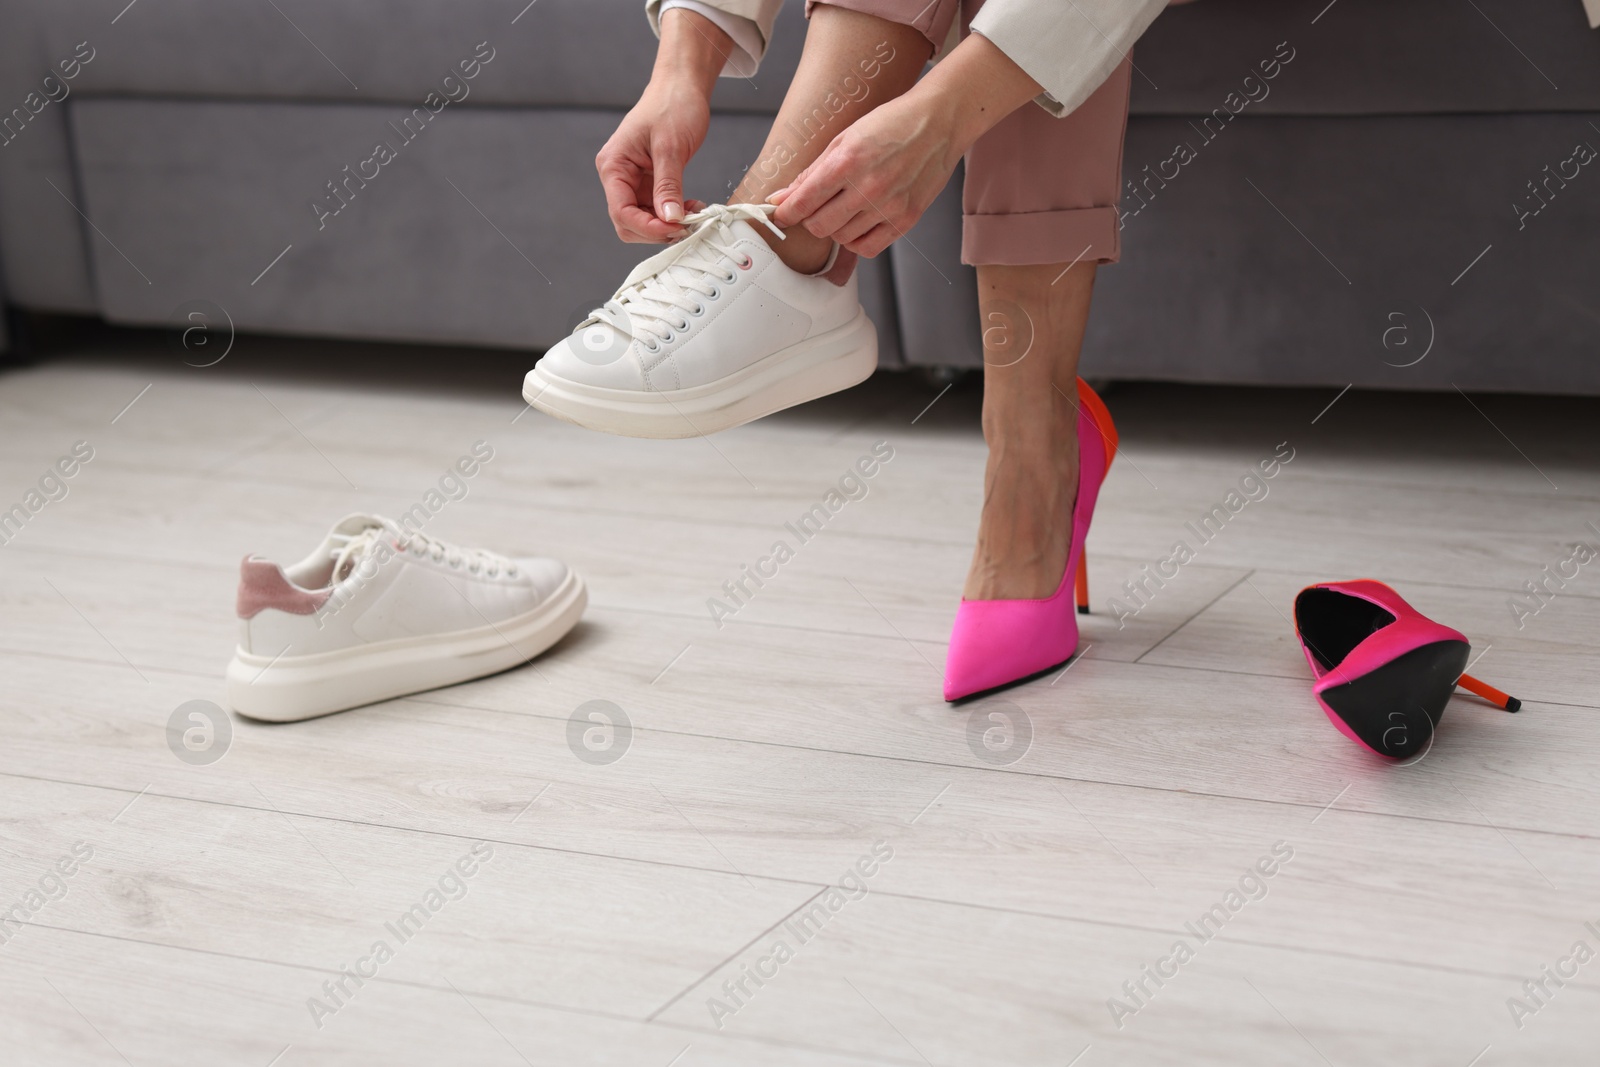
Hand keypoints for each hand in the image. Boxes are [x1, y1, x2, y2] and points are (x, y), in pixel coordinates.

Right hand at [596, 78, 711, 243]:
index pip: (621, 211)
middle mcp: (618, 176)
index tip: (675, 228)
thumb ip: (668, 185)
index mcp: (614, 165)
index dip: (647, 227)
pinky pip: (657, 211)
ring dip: (667, 225)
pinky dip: (674, 215)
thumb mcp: (671, 147)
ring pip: (643, 221)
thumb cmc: (672, 105)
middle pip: (628, 223)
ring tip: (693, 215)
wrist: (681, 87)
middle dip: (656, 230)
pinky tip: (691, 208)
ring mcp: (634, 182)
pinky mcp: (649, 183)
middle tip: (686, 226)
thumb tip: (669, 219)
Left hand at [767, 93, 962, 258]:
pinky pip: (868, 248)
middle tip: (816, 208)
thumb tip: (783, 197)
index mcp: (848, 161)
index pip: (804, 202)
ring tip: (844, 208)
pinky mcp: (906, 219)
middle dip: (810, 220)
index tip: (780, 215)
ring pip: (842, 239)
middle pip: (819, 226)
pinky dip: (856, 242)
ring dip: (835, 228)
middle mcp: (868, 186)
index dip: (785, 213)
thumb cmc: (892, 124)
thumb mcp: (845, 138)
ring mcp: (889, 206)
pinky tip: (858, 224)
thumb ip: (812, 172)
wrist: (939, 122)